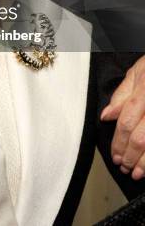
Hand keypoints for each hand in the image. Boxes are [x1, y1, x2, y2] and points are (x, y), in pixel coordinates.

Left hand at [101, 55, 144, 179]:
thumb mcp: (136, 73)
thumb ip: (121, 95)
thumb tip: (106, 116)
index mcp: (144, 92)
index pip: (127, 122)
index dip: (118, 142)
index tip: (114, 155)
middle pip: (140, 138)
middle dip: (129, 156)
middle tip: (122, 166)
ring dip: (143, 164)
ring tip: (135, 173)